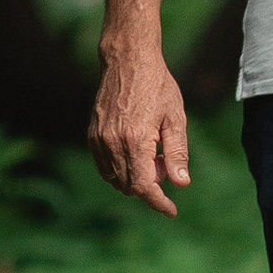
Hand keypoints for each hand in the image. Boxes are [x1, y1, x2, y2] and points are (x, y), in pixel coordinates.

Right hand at [89, 29, 190, 217]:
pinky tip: (137, 154)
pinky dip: (121, 170)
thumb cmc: (157, 86)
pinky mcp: (92, 134)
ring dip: (135, 178)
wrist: (128, 60)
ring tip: (153, 155)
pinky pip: (104, 166)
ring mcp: (98, 139)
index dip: (158, 203)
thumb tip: (181, 184)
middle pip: (129, 186)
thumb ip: (177, 153)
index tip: (171, 211)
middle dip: (151, 186)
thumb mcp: (176, 119)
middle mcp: (112, 142)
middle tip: (165, 166)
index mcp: (135, 140)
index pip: (144, 186)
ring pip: (115, 179)